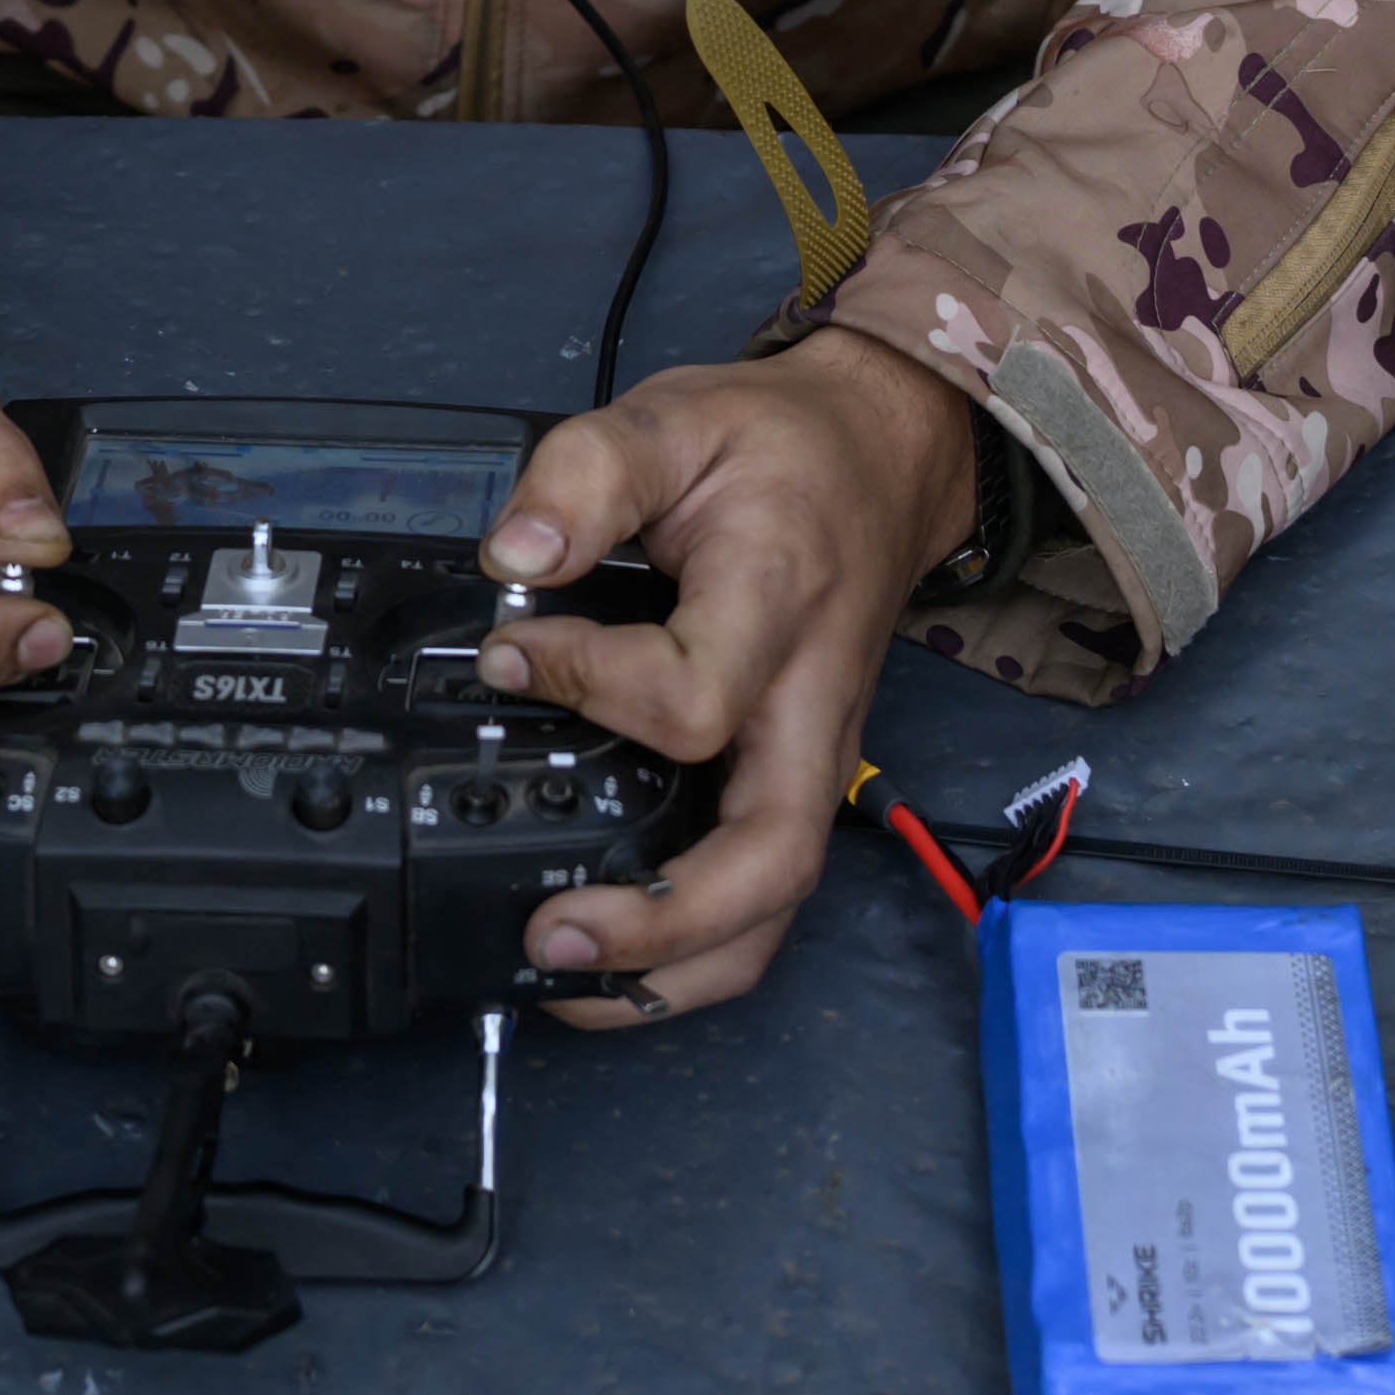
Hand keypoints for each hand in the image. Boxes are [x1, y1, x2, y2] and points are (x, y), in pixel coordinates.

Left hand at [468, 328, 984, 1028]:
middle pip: (771, 858)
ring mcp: (813, 754)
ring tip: (566, 977)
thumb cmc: (783, 447)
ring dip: (678, 965)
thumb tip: (513, 555)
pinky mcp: (797, 777)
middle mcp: (810, 704)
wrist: (881, 454)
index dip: (587, 688)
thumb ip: (586, 473)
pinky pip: (762, 889)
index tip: (512, 654)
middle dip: (663, 921)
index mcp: (778, 606)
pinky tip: (613, 957)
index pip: (691, 698)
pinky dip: (693, 947)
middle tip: (552, 932)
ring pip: (774, 903)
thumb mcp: (675, 416)